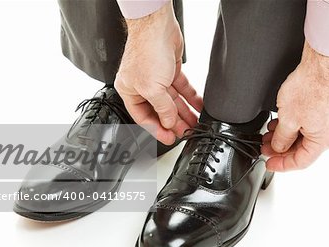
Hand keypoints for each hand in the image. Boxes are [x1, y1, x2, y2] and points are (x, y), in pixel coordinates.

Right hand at [115, 2, 202, 144]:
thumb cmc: (145, 51)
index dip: (157, 129)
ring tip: (195, 123)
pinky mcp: (170, 70)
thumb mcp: (152, 88)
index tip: (169, 138)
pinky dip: (190, 97)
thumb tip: (169, 122)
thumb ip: (162, 108)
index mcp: (130, 92)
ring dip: (184, 112)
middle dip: (174, 122)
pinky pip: (182, 88)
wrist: (156, 26)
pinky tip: (198, 106)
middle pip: (160, 110)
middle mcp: (142, 86)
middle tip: (185, 132)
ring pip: (172, 101)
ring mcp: (157, 78)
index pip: (143, 117)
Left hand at [262, 41, 328, 171]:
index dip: (281, 165)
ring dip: (286, 137)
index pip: (300, 162)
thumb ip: (281, 139)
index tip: (269, 163)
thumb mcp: (288, 120)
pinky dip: (294, 127)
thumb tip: (279, 148)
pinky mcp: (327, 111)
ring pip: (304, 137)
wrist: (321, 65)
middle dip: (281, 149)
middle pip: (302, 150)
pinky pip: (309, 126)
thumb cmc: (310, 87)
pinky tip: (281, 123)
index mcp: (323, 141)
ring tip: (269, 134)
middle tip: (265, 147)